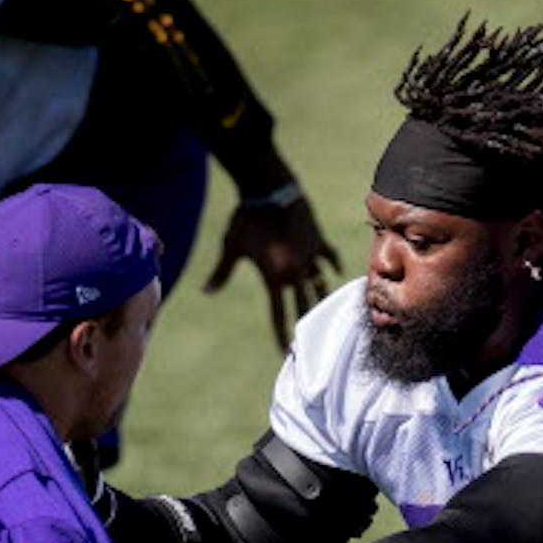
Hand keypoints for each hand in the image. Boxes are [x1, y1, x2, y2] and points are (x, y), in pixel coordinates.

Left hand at [204, 196, 341, 352]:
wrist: (270, 189)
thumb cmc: (245, 218)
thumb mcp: (231, 246)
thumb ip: (221, 272)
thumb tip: (205, 292)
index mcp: (274, 276)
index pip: (279, 313)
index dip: (282, 334)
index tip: (286, 353)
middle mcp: (296, 270)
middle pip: (304, 304)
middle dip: (306, 323)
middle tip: (311, 342)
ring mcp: (310, 255)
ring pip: (320, 282)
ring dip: (321, 296)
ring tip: (326, 312)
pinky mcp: (318, 239)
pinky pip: (329, 256)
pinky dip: (333, 265)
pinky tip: (337, 273)